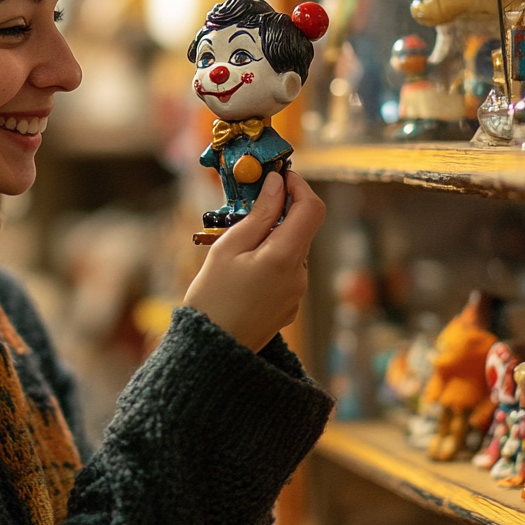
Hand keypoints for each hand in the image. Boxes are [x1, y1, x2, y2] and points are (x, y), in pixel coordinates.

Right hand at [183, 169, 325, 351]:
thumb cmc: (213, 296)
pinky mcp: (289, 306)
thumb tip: (277, 184)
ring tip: (238, 244)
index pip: (312, 208)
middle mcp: (299, 275)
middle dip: (281, 211)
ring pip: (292, 249)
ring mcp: (297, 293)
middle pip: (302, 228)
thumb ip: (259, 213)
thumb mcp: (229, 246)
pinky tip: (243, 270)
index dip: (298, 186)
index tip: (278, 177)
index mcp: (286, 257)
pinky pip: (286, 271)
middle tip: (248, 205)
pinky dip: (270, 259)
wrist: (212, 347)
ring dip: (273, 237)